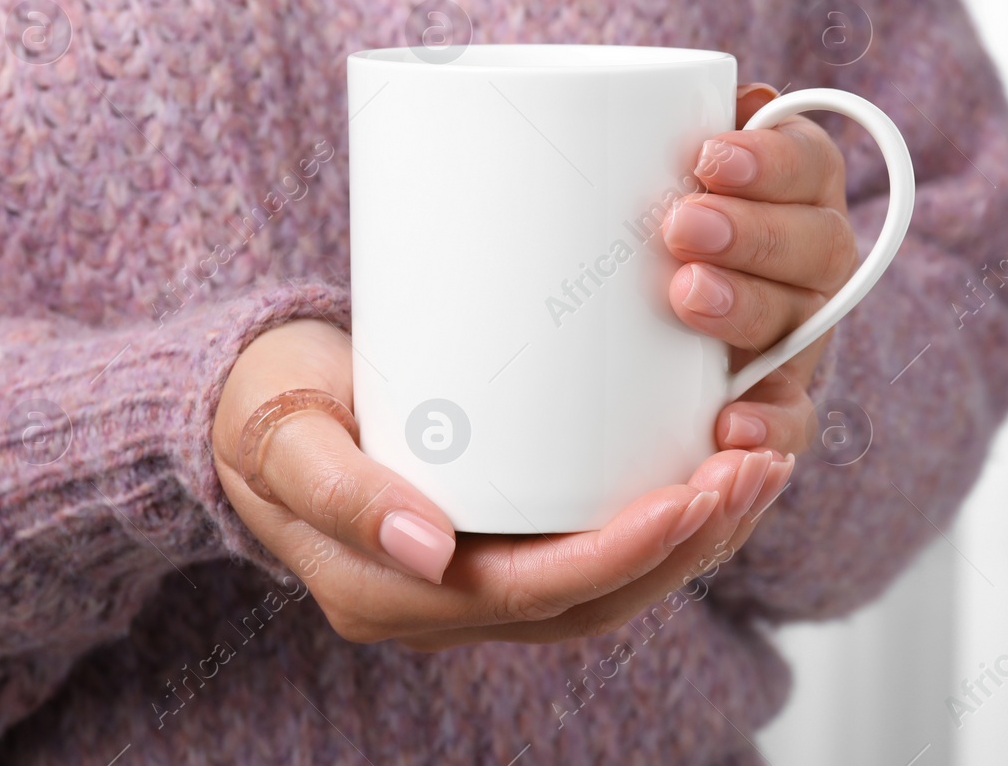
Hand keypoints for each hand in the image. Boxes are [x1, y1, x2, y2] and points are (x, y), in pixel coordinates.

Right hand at [212, 319, 793, 647]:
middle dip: (688, 545)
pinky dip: (666, 518)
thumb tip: (426, 546)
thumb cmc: (261, 407)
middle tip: (753, 466)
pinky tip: (714, 463)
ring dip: (695, 536)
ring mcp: (479, 575)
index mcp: (392, 594)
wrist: (248, 404)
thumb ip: (340, 490)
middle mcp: (445, 602)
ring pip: (611, 586)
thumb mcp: (279, 435)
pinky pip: (598, 549)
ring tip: (759, 462)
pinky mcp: (505, 536)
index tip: (692, 493)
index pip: (536, 597)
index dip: (623, 556)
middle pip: (596, 602)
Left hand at [665, 82, 858, 459]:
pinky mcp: (776, 397)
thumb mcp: (641, 163)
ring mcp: (799, 329)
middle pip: (815, 242)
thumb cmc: (633, 215)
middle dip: (752, 230)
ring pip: (801, 320)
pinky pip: (791, 415)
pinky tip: (729, 426)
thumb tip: (648, 96)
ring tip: (687, 296)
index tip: (709, 156)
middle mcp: (812, 257)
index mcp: (795, 187)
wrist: (614, 321)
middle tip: (681, 224)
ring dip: (748, 306)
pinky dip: (768, 422)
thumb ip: (652, 126)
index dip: (770, 158)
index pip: (808, 162)